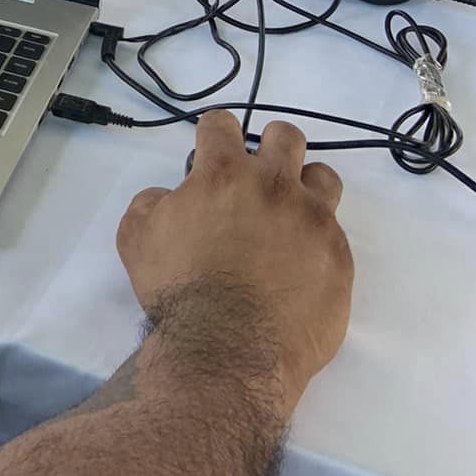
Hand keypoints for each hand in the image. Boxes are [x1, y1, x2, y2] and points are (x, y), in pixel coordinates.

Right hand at [117, 110, 352, 416]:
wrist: (226, 350)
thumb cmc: (176, 291)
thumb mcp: (136, 237)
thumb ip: (152, 202)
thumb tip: (173, 197)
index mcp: (224, 174)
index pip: (221, 124)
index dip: (212, 134)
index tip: (210, 151)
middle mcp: (275, 186)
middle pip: (285, 138)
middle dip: (269, 146)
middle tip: (255, 177)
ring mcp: (314, 222)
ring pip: (324, 178)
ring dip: (304, 188)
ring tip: (289, 216)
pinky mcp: (339, 259)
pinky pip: (335, 234)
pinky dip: (315, 242)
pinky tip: (298, 267)